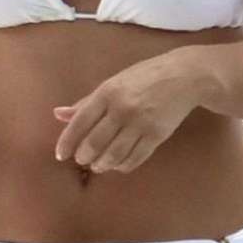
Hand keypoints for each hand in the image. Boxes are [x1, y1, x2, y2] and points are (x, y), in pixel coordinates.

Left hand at [53, 53, 204, 173]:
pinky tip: (118, 165)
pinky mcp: (157, 135)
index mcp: (107, 92)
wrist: (184, 76)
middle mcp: (122, 108)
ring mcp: (141, 123)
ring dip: (101, 165)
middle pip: (94, 143)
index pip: (79, 122)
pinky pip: (135, 159)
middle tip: (82, 160)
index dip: (67, 142)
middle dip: (83, 157)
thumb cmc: (144, 78)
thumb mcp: (113, 83)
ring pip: (113, 155)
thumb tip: (58, 114)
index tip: (60, 155)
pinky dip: (122, 166)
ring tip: (98, 165)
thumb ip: (86, 102)